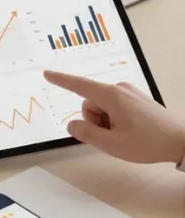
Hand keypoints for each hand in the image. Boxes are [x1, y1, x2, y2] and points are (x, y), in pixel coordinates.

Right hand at [44, 70, 184, 163]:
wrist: (181, 141)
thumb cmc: (147, 143)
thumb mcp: (112, 144)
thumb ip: (86, 133)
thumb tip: (71, 124)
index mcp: (111, 96)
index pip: (79, 86)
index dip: (61, 80)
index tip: (46, 73)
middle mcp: (118, 88)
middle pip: (89, 103)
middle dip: (93, 121)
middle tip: (112, 136)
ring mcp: (128, 92)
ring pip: (101, 107)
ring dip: (104, 122)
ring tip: (123, 135)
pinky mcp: (135, 98)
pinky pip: (112, 107)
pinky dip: (114, 120)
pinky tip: (130, 131)